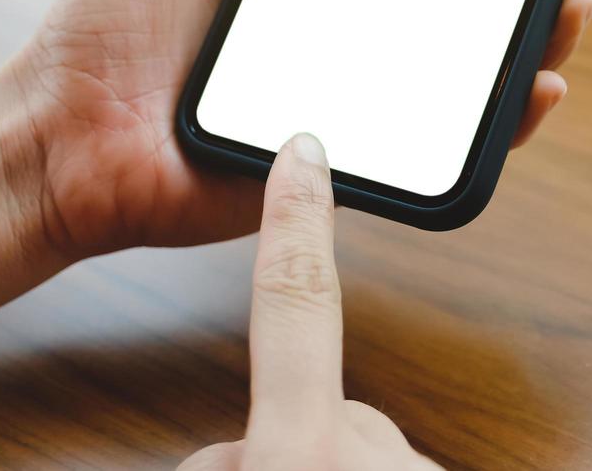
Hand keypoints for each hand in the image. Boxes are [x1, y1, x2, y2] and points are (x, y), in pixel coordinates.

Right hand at [177, 135, 438, 470]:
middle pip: (304, 410)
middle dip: (275, 444)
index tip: (304, 152)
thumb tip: (223, 450)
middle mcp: (377, 461)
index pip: (295, 304)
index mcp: (306, 458)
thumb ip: (213, 463)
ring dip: (314, 470)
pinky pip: (378, 469)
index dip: (294, 220)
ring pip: (340, 448)